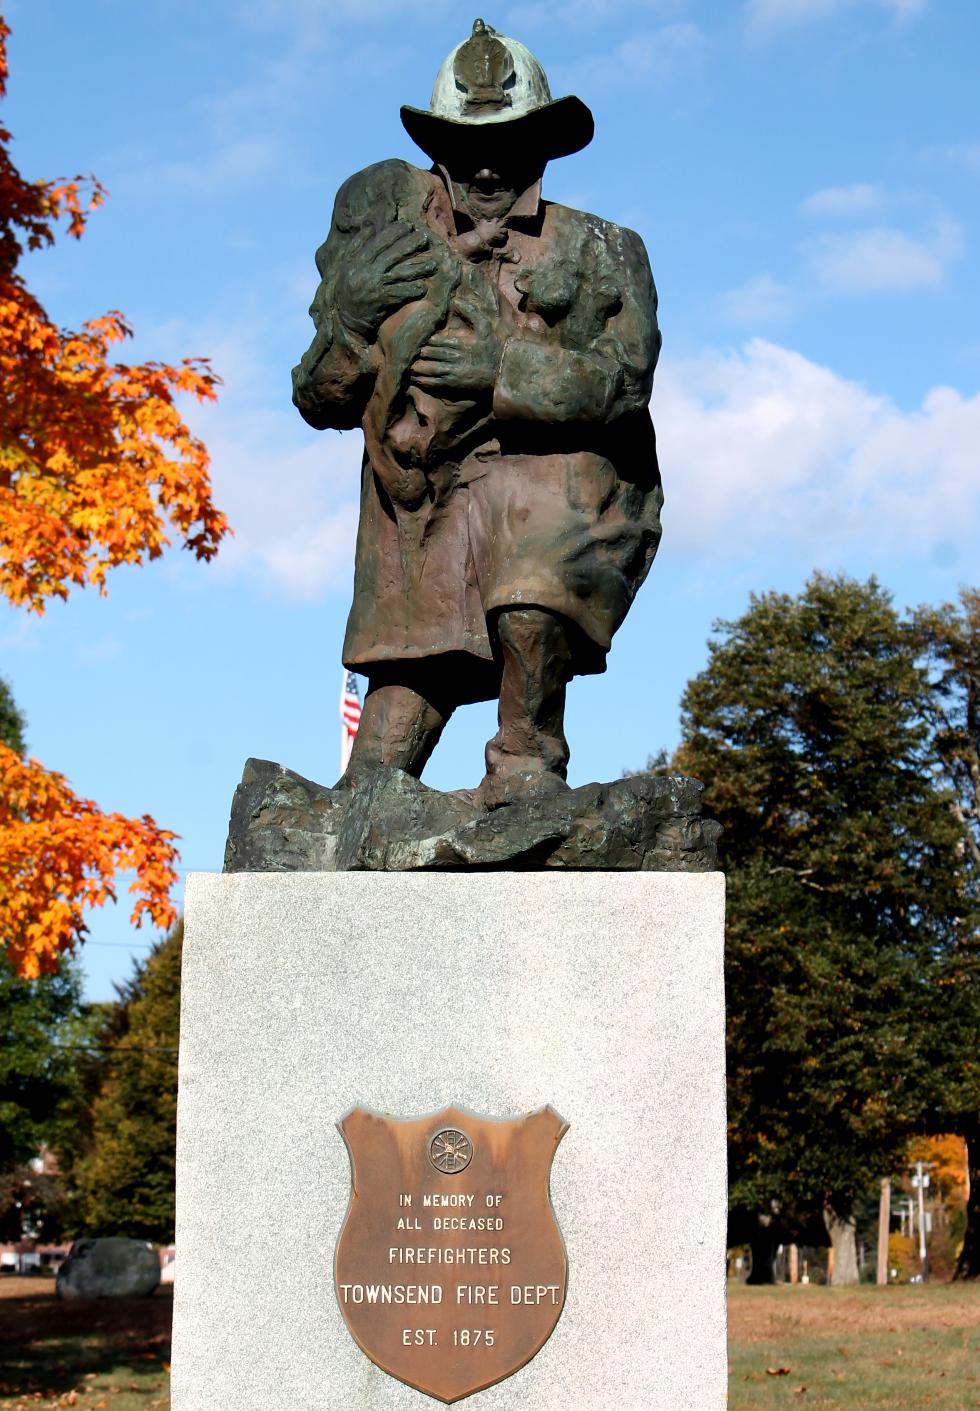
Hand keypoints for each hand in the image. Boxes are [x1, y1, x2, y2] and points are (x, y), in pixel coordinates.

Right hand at [335, 221, 437, 337]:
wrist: (345, 319)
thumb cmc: (348, 289)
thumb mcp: (347, 265)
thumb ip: (357, 245)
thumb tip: (370, 226)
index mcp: (358, 261)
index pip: (378, 241)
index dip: (394, 232)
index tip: (408, 225)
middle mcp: (366, 272)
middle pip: (391, 254)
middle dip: (409, 244)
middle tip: (424, 237)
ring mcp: (374, 287)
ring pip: (399, 274)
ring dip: (417, 268)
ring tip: (432, 264)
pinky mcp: (380, 302)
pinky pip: (399, 294)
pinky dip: (411, 290)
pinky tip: (422, 288)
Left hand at [412, 295, 499, 395]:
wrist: (503, 373)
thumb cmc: (493, 349)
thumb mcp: (485, 327)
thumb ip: (471, 312)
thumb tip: (455, 300)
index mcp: (460, 342)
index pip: (435, 340)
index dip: (424, 340)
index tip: (417, 340)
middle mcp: (455, 356)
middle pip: (429, 353)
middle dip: (417, 353)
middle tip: (406, 352)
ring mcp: (454, 371)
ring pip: (428, 368)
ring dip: (416, 367)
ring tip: (407, 365)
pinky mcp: (454, 384)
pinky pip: (434, 382)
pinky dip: (423, 380)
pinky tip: (416, 378)